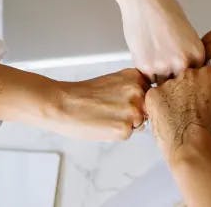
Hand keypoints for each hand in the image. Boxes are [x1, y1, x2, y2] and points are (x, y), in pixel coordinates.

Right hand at [0, 66, 148, 140]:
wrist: (60, 103)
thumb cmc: (82, 94)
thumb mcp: (113, 81)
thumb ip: (132, 88)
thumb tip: (146, 102)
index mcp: (135, 76)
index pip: (149, 92)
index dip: (136, 99)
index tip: (121, 100)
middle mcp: (138, 91)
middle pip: (147, 108)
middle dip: (134, 112)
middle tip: (110, 109)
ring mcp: (133, 111)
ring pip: (140, 123)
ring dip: (126, 123)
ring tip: (104, 116)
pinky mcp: (125, 129)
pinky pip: (128, 134)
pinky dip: (117, 133)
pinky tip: (102, 124)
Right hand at [118, 0, 204, 82]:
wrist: (145, 0)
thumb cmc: (166, 12)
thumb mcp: (187, 35)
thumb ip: (188, 56)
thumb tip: (186, 74)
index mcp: (198, 55)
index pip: (196, 78)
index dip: (187, 76)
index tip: (180, 74)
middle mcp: (183, 63)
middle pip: (181, 86)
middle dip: (174, 80)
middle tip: (165, 66)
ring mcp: (164, 67)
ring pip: (163, 85)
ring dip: (159, 77)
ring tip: (155, 58)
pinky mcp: (146, 67)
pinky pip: (148, 80)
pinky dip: (147, 73)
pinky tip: (146, 56)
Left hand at [144, 67, 210, 158]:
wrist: (192, 149)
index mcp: (207, 75)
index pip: (205, 73)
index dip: (206, 87)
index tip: (205, 98)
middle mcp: (187, 74)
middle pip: (186, 78)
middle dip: (189, 90)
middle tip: (191, 109)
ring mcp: (167, 84)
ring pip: (169, 87)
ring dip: (173, 97)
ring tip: (177, 117)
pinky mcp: (152, 96)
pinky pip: (155, 96)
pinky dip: (159, 106)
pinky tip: (166, 119)